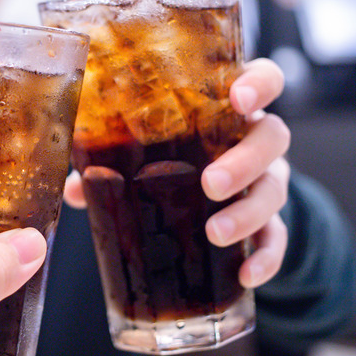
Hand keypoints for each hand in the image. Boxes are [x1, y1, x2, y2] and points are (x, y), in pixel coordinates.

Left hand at [64, 58, 289, 288]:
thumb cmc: (173, 158)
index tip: (237, 98)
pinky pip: (278, 237)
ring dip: (248, 212)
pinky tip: (246, 275)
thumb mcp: (147, 151)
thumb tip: (77, 187)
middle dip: (245, 160)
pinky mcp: (270, 221)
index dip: (258, 84)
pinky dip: (267, 257)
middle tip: (211, 184)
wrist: (213, 197)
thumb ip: (111, 160)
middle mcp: (254, 140)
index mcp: (227, 110)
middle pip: (273, 137)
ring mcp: (267, 179)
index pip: (263, 80)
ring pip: (276, 188)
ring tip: (215, 233)